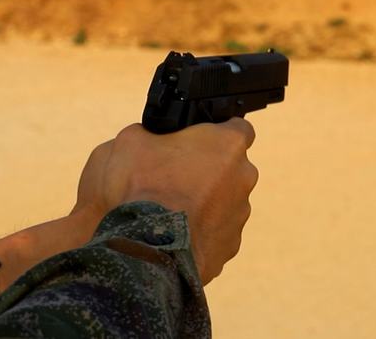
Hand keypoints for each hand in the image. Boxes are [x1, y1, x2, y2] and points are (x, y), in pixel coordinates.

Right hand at [72, 119, 258, 284]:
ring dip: (205, 202)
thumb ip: (154, 132)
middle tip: (176, 176)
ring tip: (170, 209)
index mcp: (228, 144)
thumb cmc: (140, 187)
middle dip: (209, 169)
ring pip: (224, 201)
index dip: (217, 133)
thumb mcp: (131, 140)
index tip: (197, 141)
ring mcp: (240, 214)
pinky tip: (174, 233)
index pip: (238, 128)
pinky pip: (216, 231)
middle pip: (231, 167)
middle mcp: (243, 177)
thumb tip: (153, 137)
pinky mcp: (230, 246)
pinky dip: (199, 231)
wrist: (141, 248)